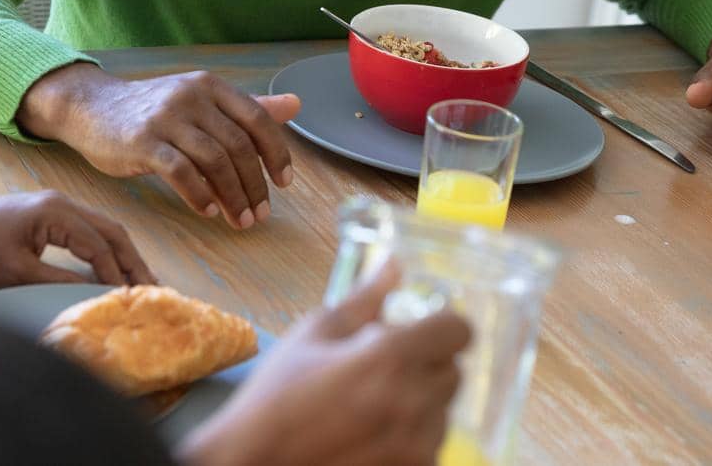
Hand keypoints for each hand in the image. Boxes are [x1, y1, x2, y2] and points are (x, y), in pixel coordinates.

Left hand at [0, 190, 154, 287]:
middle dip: (133, 260)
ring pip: (103, 227)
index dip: (116, 273)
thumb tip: (96, 293)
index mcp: (56, 212)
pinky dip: (105, 248)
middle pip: (112, 230)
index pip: (98, 244)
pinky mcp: (50, 212)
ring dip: (122, 254)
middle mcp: (63, 202)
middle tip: (154, 288)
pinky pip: (89, 229)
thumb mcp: (16, 273)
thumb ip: (58, 281)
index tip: (130, 299)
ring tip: (141, 280)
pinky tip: (112, 267)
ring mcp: (58, 205)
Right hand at [18, 64, 300, 229]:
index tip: (284, 184)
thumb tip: (296, 105)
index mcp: (212, 87)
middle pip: (239, 146)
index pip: (258, 120)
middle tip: (260, 215)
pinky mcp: (142, 142)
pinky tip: (207, 211)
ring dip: (232, 196)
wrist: (93, 108)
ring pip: (214, 161)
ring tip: (238, 220)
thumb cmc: (154, 111)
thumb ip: (246, 108)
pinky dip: (199, 194)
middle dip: (255, 185)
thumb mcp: (201, 101)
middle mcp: (192, 97)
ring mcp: (167, 118)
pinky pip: (181, 172)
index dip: (276, 154)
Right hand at [179, 263, 470, 465]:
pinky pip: (429, 446)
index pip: (459, 331)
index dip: (442, 325)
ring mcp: (414, 446)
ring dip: (418, 402)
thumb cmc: (275, 399)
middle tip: (383, 369)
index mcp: (390, 358)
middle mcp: (412, 403)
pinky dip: (409, 437)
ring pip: (442, 411)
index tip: (422, 329)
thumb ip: (364, 299)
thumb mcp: (314, 335)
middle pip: (453, 371)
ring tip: (370, 405)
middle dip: (425, 364)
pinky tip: (370, 433)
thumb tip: (393, 265)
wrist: (253, 464)